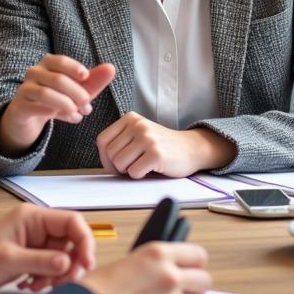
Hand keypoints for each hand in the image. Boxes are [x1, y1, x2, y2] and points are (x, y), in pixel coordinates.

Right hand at [0, 56, 116, 154]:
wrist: (27, 115)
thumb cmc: (56, 97)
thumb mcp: (76, 89)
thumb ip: (93, 80)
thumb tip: (111, 68)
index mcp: (48, 64)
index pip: (61, 61)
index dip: (74, 68)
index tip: (86, 77)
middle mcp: (34, 73)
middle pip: (57, 79)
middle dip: (77, 93)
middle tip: (88, 106)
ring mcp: (25, 89)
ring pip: (46, 94)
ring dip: (66, 105)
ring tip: (79, 114)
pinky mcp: (20, 107)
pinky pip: (36, 108)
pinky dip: (55, 114)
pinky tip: (70, 119)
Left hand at [0, 203, 95, 293]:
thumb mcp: (8, 259)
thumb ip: (41, 261)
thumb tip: (69, 263)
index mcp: (33, 217)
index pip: (72, 222)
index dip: (84, 242)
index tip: (86, 265)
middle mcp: (36, 228)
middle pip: (70, 242)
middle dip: (71, 263)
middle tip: (63, 283)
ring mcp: (32, 243)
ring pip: (61, 257)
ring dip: (56, 275)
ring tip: (38, 287)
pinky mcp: (27, 258)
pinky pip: (49, 267)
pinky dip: (45, 280)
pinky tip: (29, 286)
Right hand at [82, 242, 210, 293]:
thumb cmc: (101, 288)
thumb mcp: (133, 259)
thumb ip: (158, 260)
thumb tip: (175, 264)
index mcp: (159, 253)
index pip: (199, 255)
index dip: (196, 262)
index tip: (194, 267)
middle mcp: (169, 276)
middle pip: (205, 280)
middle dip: (196, 284)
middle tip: (184, 287)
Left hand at [96, 112, 233, 177]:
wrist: (191, 148)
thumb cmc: (161, 146)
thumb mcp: (139, 134)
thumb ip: (120, 140)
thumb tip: (103, 159)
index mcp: (130, 118)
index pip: (102, 141)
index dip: (105, 157)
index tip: (117, 163)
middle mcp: (138, 125)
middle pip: (110, 154)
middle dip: (118, 167)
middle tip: (134, 165)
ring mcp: (147, 138)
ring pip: (119, 164)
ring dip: (129, 171)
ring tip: (143, 164)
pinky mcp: (156, 153)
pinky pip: (134, 173)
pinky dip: (140, 176)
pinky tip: (152, 168)